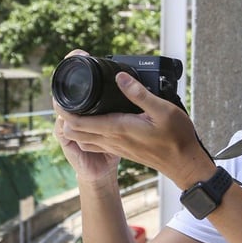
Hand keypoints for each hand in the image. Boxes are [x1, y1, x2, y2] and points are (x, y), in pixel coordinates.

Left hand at [54, 50, 213, 188]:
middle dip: (64, 116)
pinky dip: (86, 132)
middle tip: (62, 97)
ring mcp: (115, 147)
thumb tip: (119, 78)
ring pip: (83, 138)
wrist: (184, 164)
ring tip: (74, 107)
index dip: (63, 111)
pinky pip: (94, 142)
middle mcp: (112, 140)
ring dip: (74, 125)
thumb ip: (139, 93)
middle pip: (74, 131)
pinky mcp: (120, 150)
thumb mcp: (162, 109)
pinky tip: (92, 121)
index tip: (58, 96)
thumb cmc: (176, 138)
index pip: (78, 123)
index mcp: (117, 129)